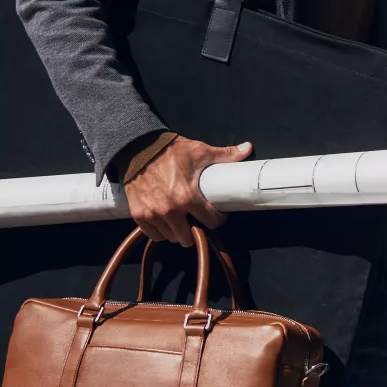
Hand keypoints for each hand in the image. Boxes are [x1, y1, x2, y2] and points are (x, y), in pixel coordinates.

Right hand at [124, 137, 249, 245]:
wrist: (139, 148)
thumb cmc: (170, 151)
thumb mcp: (201, 152)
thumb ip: (226, 154)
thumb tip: (247, 149)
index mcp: (187, 197)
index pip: (210, 222)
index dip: (217, 219)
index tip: (217, 214)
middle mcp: (169, 210)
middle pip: (189, 238)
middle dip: (197, 231)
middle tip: (198, 220)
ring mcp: (152, 214)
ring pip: (171, 238)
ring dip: (178, 233)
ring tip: (183, 221)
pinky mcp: (139, 215)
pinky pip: (153, 235)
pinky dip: (161, 232)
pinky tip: (167, 223)